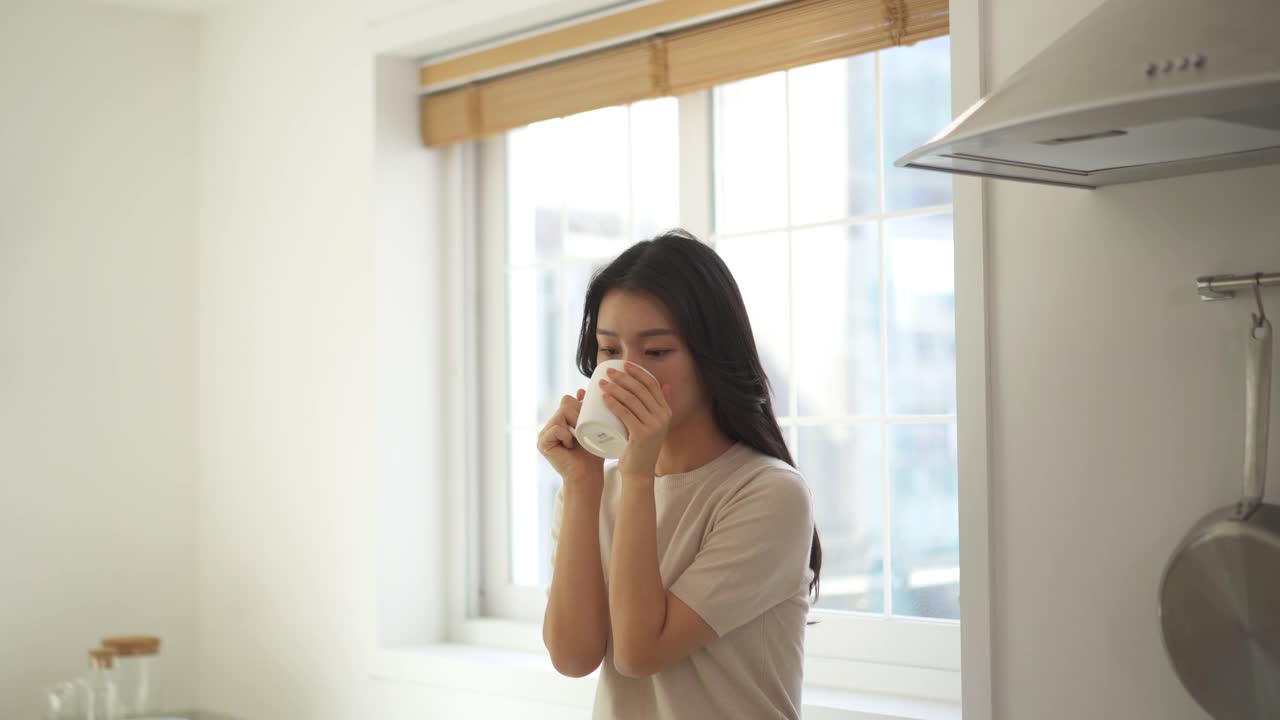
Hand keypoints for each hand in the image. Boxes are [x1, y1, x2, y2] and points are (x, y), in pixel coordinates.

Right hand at [538, 389, 604, 484]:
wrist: (587, 474)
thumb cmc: (592, 453)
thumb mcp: (592, 427)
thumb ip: (586, 410)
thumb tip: (581, 390)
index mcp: (561, 419)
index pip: (568, 400)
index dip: (580, 406)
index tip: (589, 419)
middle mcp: (551, 424)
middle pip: (564, 403)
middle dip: (579, 415)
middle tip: (584, 431)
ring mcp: (544, 433)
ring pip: (561, 414)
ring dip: (574, 425)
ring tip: (578, 439)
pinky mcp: (542, 442)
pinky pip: (556, 428)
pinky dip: (566, 436)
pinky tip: (569, 446)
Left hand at [600, 364, 672, 478]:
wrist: (639, 472)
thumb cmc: (641, 447)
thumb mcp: (654, 425)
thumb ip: (661, 406)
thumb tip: (665, 385)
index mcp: (666, 412)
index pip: (652, 385)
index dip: (638, 372)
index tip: (623, 364)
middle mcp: (663, 417)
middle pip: (640, 390)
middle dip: (623, 377)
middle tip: (607, 372)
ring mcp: (653, 426)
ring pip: (631, 400)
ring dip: (614, 388)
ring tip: (601, 384)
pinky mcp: (642, 435)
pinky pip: (625, 414)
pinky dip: (613, 403)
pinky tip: (604, 398)